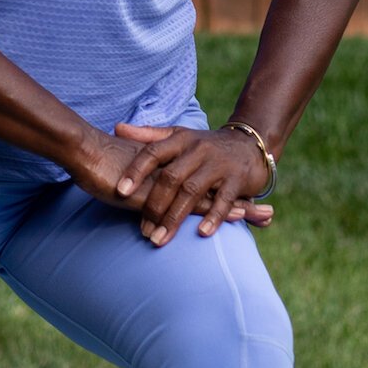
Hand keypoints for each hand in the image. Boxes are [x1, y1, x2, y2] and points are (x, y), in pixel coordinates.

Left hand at [112, 121, 274, 246]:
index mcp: (180, 140)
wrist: (250, 143)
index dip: (136, 171)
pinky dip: (213, 216)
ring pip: (192, 191)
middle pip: (170, 178)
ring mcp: (218, 165)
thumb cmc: (205, 145)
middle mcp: (198, 150)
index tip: (120, 192)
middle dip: (154, 206)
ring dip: (174, 217)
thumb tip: (117, 128)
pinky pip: (224, 199)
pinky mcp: (238, 179)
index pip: (153, 153)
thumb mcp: (179, 135)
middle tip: (143, 230)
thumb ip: (149, 135)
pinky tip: (201, 232)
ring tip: (160, 239)